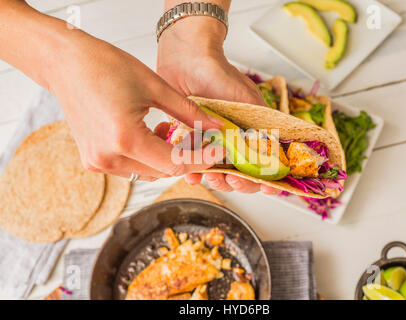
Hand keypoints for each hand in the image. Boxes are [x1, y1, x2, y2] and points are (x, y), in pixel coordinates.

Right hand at [49, 35, 223, 180]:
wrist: (65, 63)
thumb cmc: (104, 66)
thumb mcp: (155, 87)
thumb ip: (188, 112)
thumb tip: (215, 126)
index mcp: (125, 139)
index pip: (175, 163)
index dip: (201, 159)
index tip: (218, 153)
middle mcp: (108, 158)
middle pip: (162, 171)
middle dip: (185, 157)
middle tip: (198, 137)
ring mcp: (98, 162)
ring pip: (147, 172)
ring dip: (165, 157)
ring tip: (168, 129)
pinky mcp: (93, 160)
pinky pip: (131, 167)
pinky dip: (147, 156)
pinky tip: (150, 134)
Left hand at [157, 16, 279, 193]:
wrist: (186, 58)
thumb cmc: (219, 73)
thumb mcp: (247, 98)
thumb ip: (259, 125)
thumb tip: (275, 150)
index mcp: (252, 133)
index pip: (266, 163)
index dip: (270, 178)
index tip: (270, 186)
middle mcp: (233, 142)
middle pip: (242, 175)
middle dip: (240, 183)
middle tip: (235, 178)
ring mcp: (211, 143)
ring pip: (218, 174)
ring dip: (218, 180)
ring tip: (212, 176)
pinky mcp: (190, 142)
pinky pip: (192, 164)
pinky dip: (193, 171)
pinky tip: (191, 174)